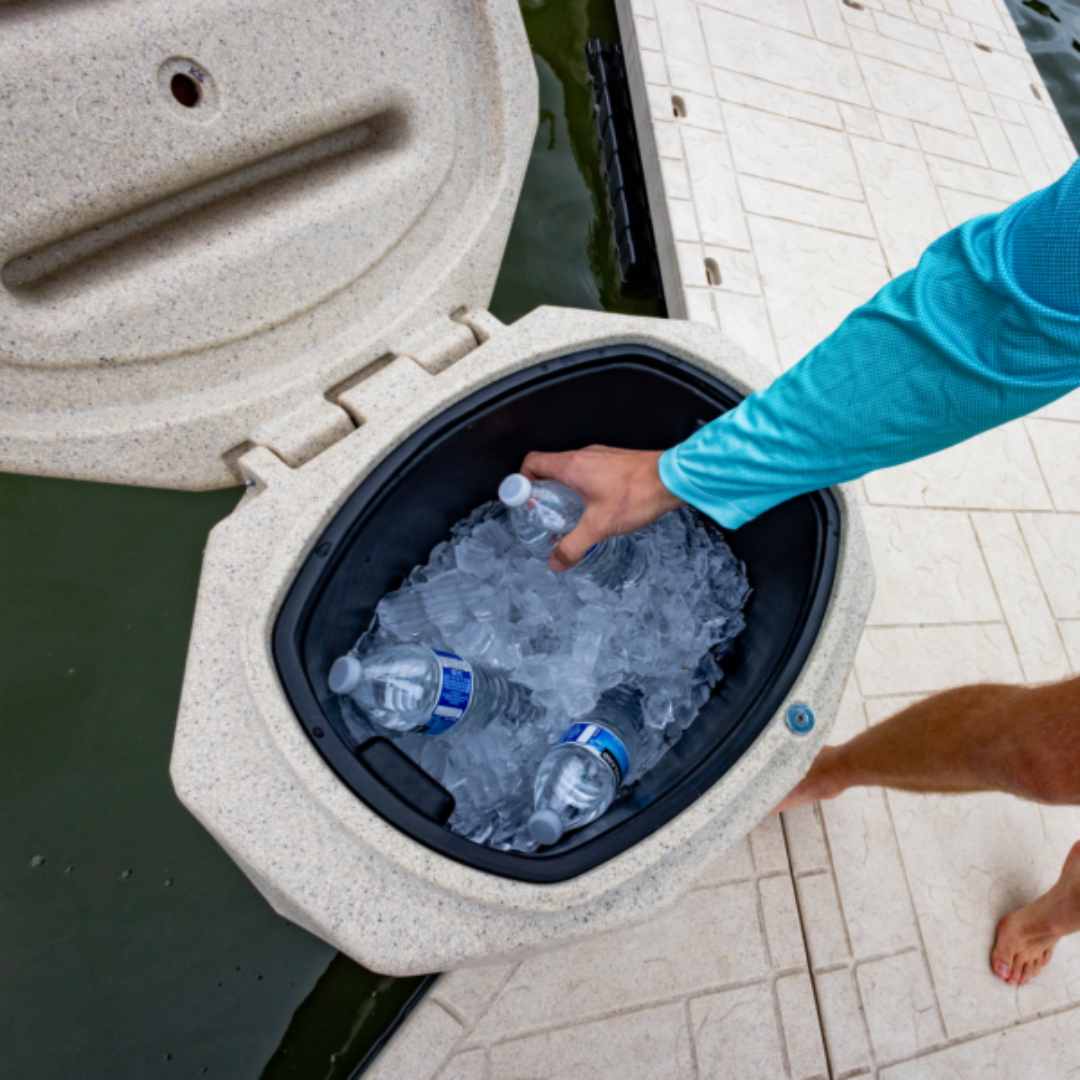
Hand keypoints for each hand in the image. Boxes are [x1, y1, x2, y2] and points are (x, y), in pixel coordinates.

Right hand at [520, 445, 683, 571]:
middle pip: (549, 467)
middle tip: (548, 514)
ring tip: (572, 514)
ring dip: (564, 490)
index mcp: (571, 466)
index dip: (523, 481)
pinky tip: (596, 506)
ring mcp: (600, 456)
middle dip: (543, 492)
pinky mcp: (615, 461)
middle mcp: (583, 455)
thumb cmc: (637, 495)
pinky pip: (588, 470)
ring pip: (570, 469)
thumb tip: (555, 562)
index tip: (527, 503)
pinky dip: (583, 486)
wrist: (673, 479)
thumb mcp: (599, 527)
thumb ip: (573, 546)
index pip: (532, 462)